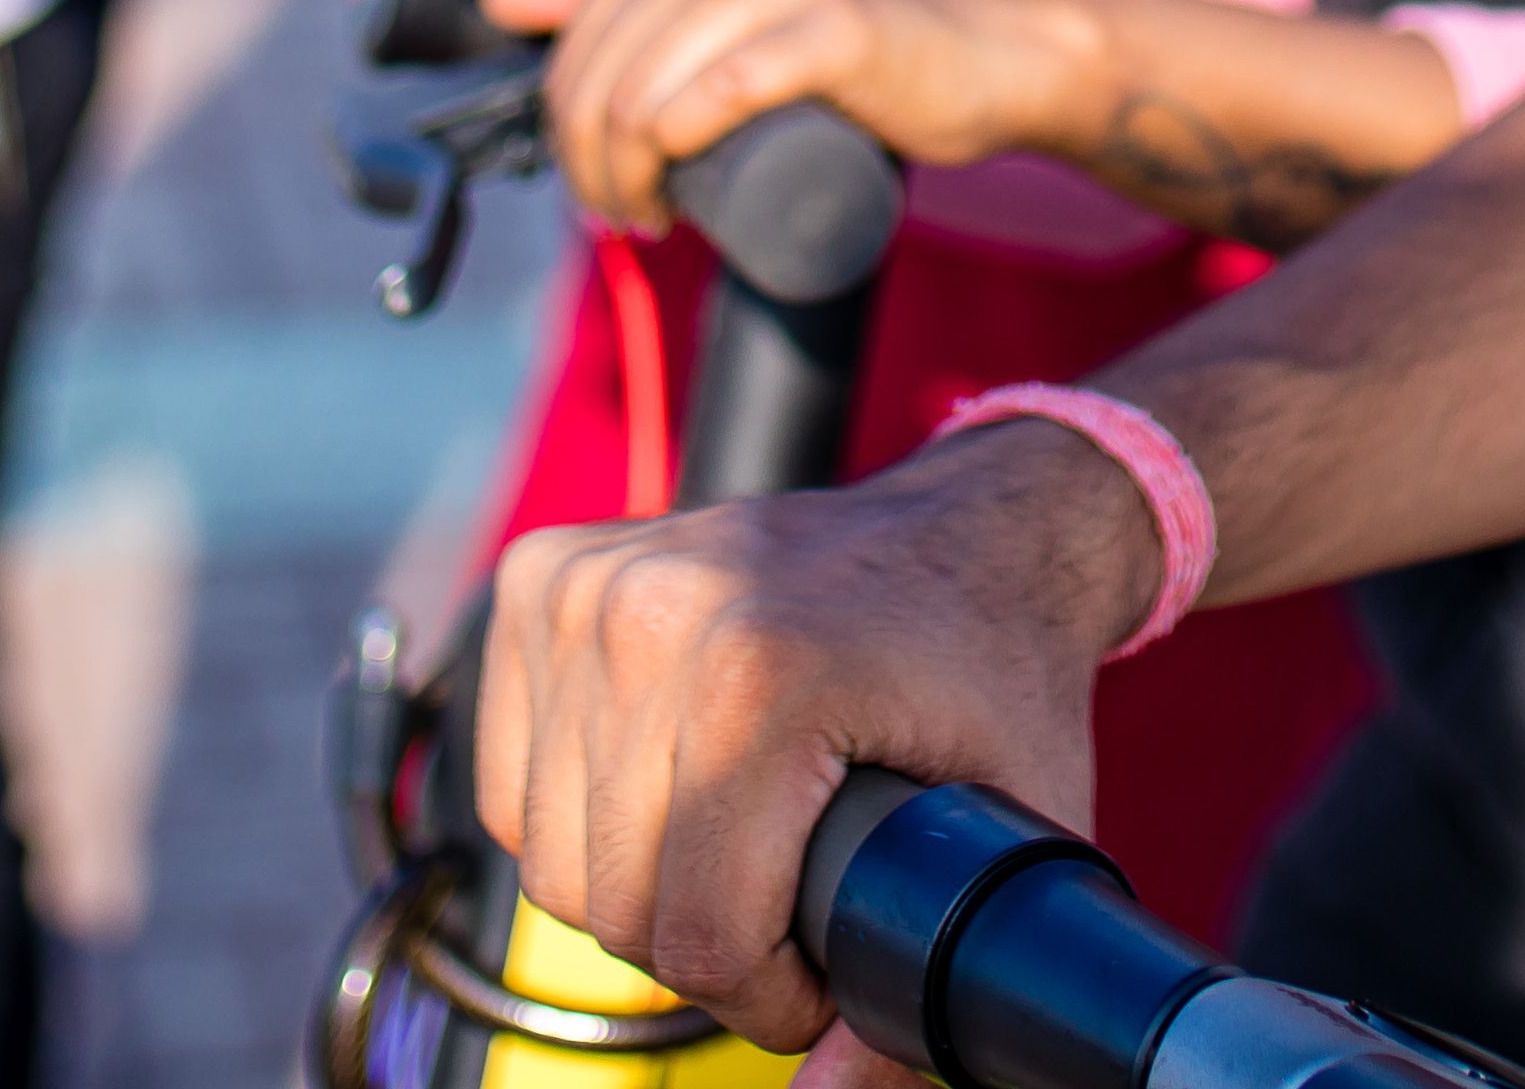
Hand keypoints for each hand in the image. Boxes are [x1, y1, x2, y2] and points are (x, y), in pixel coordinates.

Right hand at [478, 424, 1159, 1057]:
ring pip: (553, 859)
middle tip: (794, 913)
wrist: (973, 528)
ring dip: (642, 889)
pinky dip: (582, 821)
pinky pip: (512, 786)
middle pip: (615, 907)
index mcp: (760, 671)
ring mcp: (583, 586)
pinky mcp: (539, 578)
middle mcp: (649, 615)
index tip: (833, 965)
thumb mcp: (1012, 840)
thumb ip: (926, 993)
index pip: (695, 936)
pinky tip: (672, 793)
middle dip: (708, 948)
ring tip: (743, 850)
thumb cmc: (998, 674)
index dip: (771, 996)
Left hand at [503, 0, 1086, 228]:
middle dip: (589, 174)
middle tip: (628, 220)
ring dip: (625, 183)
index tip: (602, 184)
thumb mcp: (726, 6)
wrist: (996, 48)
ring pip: (639, 101)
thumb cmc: (856, 42)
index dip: (566, 137)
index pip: (565, 52)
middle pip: (594, 85)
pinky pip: (714, 98)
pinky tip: (686, 201)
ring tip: (652, 221)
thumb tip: (505, 0)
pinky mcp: (830, 28)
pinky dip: (680, 158)